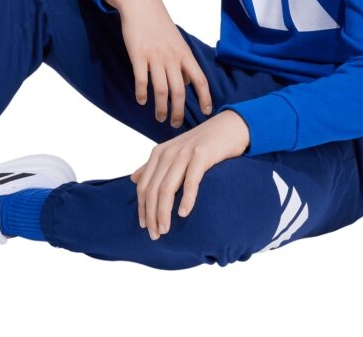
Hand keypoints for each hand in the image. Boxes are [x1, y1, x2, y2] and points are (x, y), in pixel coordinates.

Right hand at [109, 0, 211, 126]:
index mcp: (184, 54)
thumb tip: (188, 83)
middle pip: (179, 91)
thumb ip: (183, 62)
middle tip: (175, 124)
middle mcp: (172, 57)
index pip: (200, 80)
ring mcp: (154, 56)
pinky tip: (141, 101)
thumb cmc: (159, 25)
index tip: (206, 113)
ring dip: (161, 107)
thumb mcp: (178, 42)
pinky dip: (142, 93)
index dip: (204, 98)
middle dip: (178, 111)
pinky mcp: (138, 55)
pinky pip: (141, 79)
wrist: (142, 5)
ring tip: (160, 117)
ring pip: (161, 89)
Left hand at [130, 110, 249, 239]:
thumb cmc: (202, 144)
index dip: (142, 208)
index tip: (144, 226)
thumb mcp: (175, 153)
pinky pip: (191, 181)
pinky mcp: (201, 155)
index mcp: (159, 153)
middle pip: (153, 189)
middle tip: (155, 235)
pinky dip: (186, 199)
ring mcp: (184, 153)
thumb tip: (133, 179)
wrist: (229, 127)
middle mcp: (168, 152)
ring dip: (164, 212)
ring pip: (167, 188)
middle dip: (151, 214)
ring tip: (165, 230)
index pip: (143, 185)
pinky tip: (184, 214)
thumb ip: (154, 166)